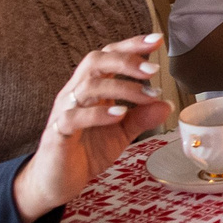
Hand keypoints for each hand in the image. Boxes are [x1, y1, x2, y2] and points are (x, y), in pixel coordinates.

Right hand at [13, 34, 170, 222]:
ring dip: (121, 88)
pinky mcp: (58, 133)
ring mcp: (64, 111)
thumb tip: (167, 105)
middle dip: (126, 60)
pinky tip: (120, 115)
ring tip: (147, 96)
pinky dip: (98, 113)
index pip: (109, 56)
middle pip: (95, 61)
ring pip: (87, 86)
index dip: (131, 45)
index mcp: (91, 88)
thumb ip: (141, 118)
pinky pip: (74, 116)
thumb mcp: (120, 133)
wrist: (55, 182)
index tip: (157, 40)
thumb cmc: (85, 151)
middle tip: (153, 70)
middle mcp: (76, 93)